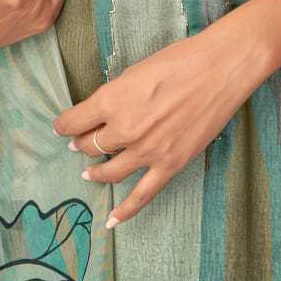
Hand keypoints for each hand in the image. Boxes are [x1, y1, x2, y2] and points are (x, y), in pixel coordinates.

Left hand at [51, 25, 268, 229]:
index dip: (64, 125)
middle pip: (91, 146)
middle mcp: (125, 128)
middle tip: (78, 143)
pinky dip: (125, 211)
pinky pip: (141, 196)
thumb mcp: (136, 70)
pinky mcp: (169, 164)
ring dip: (95, 172)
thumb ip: (116, 94)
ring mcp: (147, 150)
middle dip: (81, 144)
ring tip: (88, 172)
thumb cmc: (179, 60)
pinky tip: (112, 220)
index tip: (61, 127)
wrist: (218, 70)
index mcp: (112, 99)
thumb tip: (104, 110)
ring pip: (110, 171)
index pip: (75, 121)